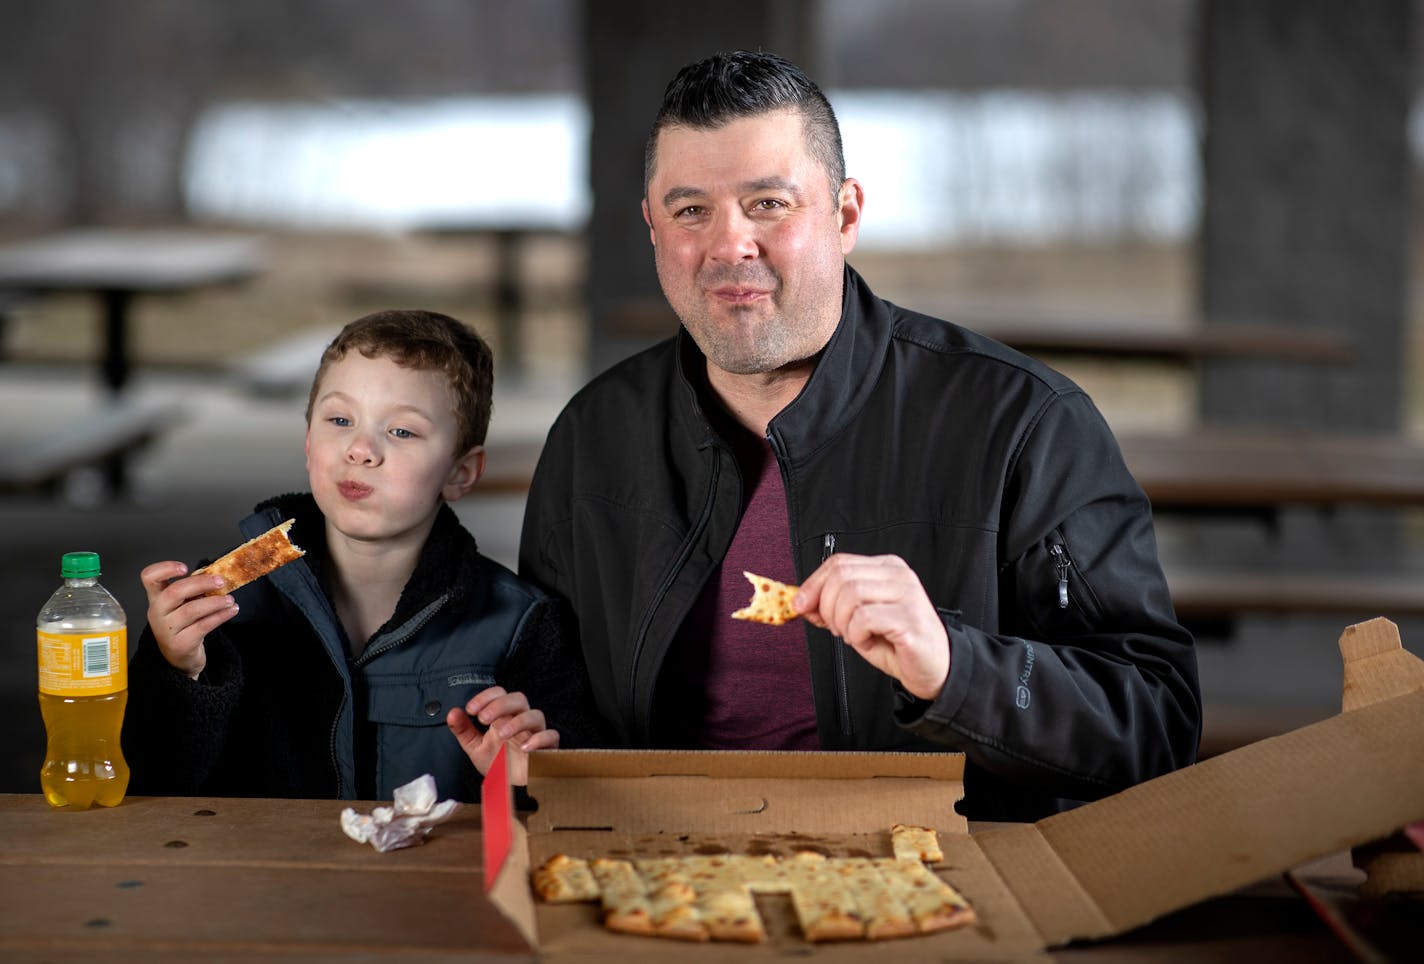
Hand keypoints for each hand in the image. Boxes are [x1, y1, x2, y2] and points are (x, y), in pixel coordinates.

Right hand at [140, 561, 237, 679]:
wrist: (180, 655)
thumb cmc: (184, 624)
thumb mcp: (182, 604)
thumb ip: (193, 590)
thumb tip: (215, 576)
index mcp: (156, 597)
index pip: (149, 577)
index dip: (165, 569)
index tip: (185, 567)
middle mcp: (157, 612)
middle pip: (174, 592)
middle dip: (201, 583)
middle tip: (220, 581)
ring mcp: (166, 630)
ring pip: (191, 610)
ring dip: (215, 602)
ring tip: (230, 599)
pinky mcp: (180, 644)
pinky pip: (203, 626)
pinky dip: (220, 616)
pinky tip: (231, 611)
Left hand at [446, 685, 559, 786]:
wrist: (510, 789)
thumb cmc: (496, 764)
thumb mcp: (475, 747)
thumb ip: (463, 730)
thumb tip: (452, 712)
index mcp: (504, 716)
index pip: (500, 694)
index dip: (486, 697)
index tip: (471, 710)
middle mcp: (521, 721)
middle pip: (519, 698)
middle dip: (500, 704)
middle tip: (483, 719)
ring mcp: (535, 733)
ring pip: (536, 715)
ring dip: (517, 721)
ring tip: (501, 734)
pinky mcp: (547, 749)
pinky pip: (551, 736)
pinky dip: (539, 739)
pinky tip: (524, 747)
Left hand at [794, 553, 949, 700]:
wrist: (933, 668)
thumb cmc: (897, 642)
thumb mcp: (857, 620)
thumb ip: (831, 606)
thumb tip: (802, 602)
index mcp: (885, 568)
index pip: (838, 563)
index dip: (813, 584)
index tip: (801, 604)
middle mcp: (898, 575)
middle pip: (841, 576)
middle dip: (826, 607)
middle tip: (836, 628)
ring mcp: (907, 594)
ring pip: (850, 595)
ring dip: (842, 622)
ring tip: (854, 636)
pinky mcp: (909, 618)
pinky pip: (864, 618)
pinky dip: (856, 635)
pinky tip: (867, 641)